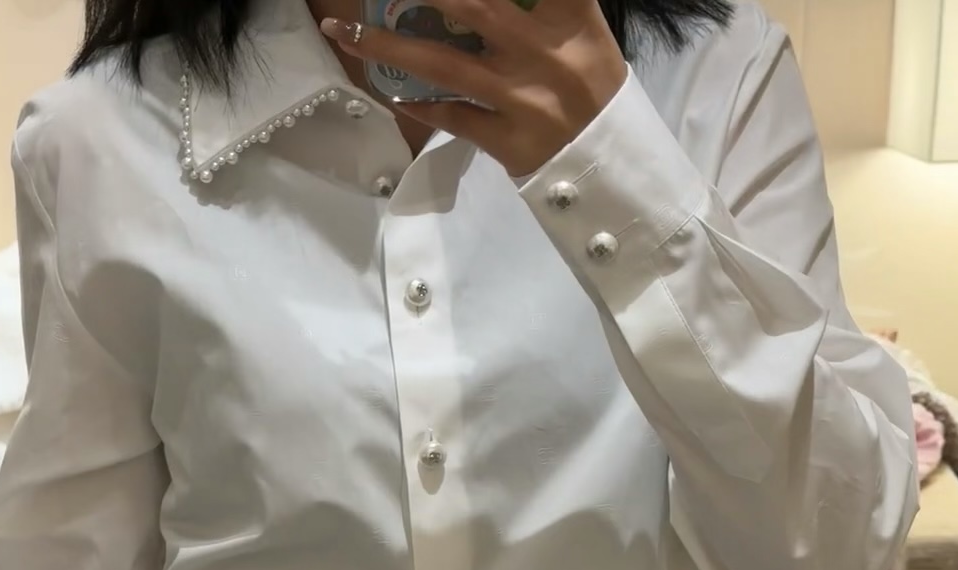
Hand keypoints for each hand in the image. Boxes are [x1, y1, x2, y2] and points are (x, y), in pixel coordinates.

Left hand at [320, 0, 628, 177]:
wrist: (612, 165)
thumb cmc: (592, 89)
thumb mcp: (584, 33)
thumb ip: (544, 4)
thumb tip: (494, 1)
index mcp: (570, 17)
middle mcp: (544, 52)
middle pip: (471, 4)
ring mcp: (523, 100)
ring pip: (443, 63)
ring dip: (387, 45)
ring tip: (345, 31)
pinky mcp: (508, 142)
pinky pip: (451, 117)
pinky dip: (416, 102)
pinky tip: (385, 87)